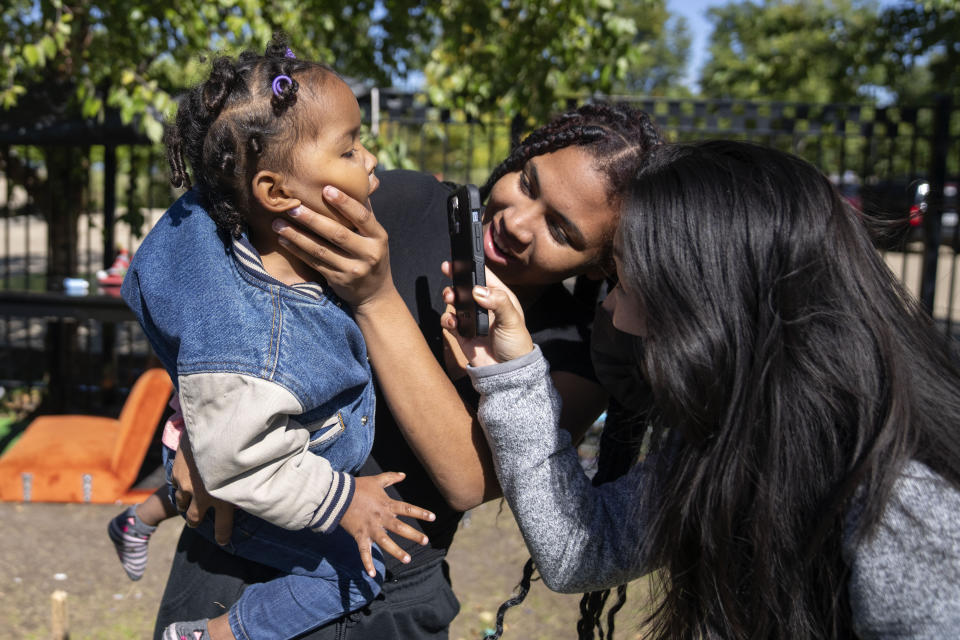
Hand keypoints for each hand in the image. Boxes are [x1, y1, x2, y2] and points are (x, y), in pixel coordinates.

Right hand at [171, 432, 234, 545]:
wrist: (209, 429)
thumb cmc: (235, 446)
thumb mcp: (244, 466)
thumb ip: (244, 480)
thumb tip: (262, 481)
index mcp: (225, 497)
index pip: (222, 526)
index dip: (222, 536)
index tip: (222, 541)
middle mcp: (204, 495)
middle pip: (195, 519)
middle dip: (196, 521)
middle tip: (196, 520)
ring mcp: (188, 486)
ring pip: (182, 504)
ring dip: (186, 504)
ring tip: (190, 501)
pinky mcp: (177, 474)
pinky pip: (176, 486)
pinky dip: (180, 485)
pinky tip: (184, 481)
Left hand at [274, 186, 392, 308]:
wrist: (375, 293)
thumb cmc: (371, 254)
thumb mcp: (375, 236)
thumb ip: (364, 214)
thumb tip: (355, 181)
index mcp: (379, 237)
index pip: (362, 217)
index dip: (345, 203)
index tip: (326, 189)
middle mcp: (369, 254)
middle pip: (338, 234)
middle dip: (313, 219)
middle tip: (292, 207)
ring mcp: (353, 269)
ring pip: (321, 250)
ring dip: (298, 236)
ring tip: (278, 223)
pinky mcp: (338, 281)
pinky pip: (314, 263)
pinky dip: (297, 251)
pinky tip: (283, 239)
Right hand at [338, 472, 435, 576]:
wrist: (337, 494)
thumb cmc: (358, 487)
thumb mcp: (376, 480)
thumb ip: (391, 477)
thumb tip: (404, 474)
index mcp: (387, 505)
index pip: (408, 509)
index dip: (421, 513)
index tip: (433, 518)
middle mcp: (381, 518)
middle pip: (400, 528)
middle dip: (413, 535)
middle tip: (425, 541)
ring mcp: (370, 528)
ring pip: (386, 542)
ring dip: (397, 551)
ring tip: (408, 559)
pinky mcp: (359, 535)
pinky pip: (364, 552)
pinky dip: (367, 563)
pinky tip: (373, 575)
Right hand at [440, 264, 533, 366]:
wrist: (507, 373)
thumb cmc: (516, 345)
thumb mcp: (512, 321)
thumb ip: (498, 302)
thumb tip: (479, 291)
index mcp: (499, 297)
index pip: (484, 276)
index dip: (472, 264)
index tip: (460, 257)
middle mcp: (484, 305)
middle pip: (465, 286)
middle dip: (455, 278)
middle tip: (448, 272)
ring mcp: (471, 318)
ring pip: (454, 301)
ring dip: (449, 297)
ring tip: (450, 299)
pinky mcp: (462, 333)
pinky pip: (449, 322)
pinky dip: (447, 320)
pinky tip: (453, 323)